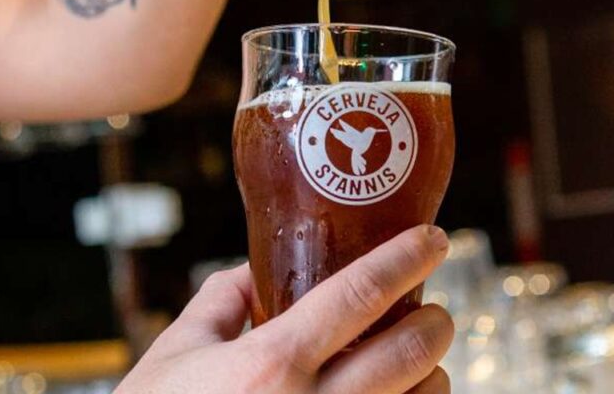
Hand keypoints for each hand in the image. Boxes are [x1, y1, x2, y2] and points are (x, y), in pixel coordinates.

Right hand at [115, 225, 453, 393]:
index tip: (433, 238)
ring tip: (419, 362)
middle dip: (437, 322)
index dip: (406, 258)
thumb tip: (257, 269)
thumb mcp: (176, 354)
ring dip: (431, 375)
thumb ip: (221, 300)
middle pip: (410, 352)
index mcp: (270, 364)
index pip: (359, 294)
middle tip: (434, 309)